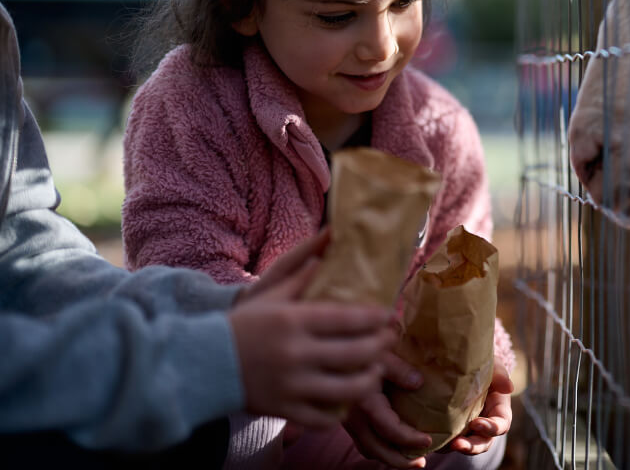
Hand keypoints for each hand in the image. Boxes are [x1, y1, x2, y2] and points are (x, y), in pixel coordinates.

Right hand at [229, 229, 393, 427]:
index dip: (375, 318)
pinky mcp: (284, 410)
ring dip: (370, 380)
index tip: (389, 315)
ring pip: (347, 390)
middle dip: (381, 346)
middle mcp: (295, 354)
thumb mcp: (269, 295)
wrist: (202, 364)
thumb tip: (327, 249)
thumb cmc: (242, 325)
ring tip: (376, 370)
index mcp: (293, 322)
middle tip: (390, 339)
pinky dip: (342, 410)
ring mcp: (291, 385)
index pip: (347, 319)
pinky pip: (324, 418)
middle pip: (355, 353)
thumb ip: (301, 276)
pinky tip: (349, 397)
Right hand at [342, 347, 430, 468]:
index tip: (428, 440)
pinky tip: (389, 442)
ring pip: (366, 448)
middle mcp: (353, 416)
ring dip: (387, 456)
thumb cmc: (355, 345)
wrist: (324, 349)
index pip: (389, 430)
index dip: (410, 439)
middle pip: (376, 449)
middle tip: (421, 462)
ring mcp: (346, 419)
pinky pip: (360, 440)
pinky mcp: (344, 417)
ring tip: (409, 457)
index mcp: (364, 402)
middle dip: (399, 460)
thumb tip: (419, 383)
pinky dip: (376, 447)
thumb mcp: (380, 353)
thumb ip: (398, 369)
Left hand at [448, 360, 513, 454]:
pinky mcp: (454, 430)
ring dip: (459, 448)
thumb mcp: (493, 366)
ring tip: (447, 446)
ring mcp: (470, 429)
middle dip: (472, 446)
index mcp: (499, 410)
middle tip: (457, 444)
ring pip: (468, 446)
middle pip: (484, 442)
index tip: (476, 423)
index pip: (501, 425)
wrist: (461, 367)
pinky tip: (432, 440)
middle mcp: (486, 423)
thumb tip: (509, 388)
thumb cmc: (483, 366)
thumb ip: (500, 374)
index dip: (491, 428)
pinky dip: (444, 444)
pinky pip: (450, 441)